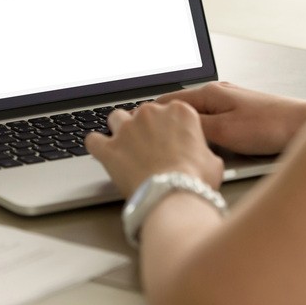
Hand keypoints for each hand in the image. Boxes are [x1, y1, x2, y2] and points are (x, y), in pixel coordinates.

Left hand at [85, 101, 223, 197]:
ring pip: (116, 118)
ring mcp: (127, 129)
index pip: (167, 110)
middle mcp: (151, 114)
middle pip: (141, 112)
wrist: (172, 195)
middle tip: (148, 148)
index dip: (166, 125)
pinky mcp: (109, 147)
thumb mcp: (212, 161)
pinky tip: (101, 153)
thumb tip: (202, 157)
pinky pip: (93, 139)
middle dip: (143, 127)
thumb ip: (202, 151)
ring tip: (124, 146)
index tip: (166, 138)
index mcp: (178, 112)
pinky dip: (96, 145)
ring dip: (119, 130)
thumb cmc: (194, 179)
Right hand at [157, 82, 305, 154]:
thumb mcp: (225, 131)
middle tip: (150, 139)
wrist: (302, 125)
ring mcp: (229, 104)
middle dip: (166, 123)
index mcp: (210, 93)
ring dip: (185, 130)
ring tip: (172, 144)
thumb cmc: (269, 126)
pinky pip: (211, 123)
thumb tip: (170, 129)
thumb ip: (195, 129)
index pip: (169, 100)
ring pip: (197, 118)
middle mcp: (218, 94)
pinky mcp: (240, 116)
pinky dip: (201, 133)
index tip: (136, 124)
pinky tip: (200, 145)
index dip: (152, 114)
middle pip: (182, 110)